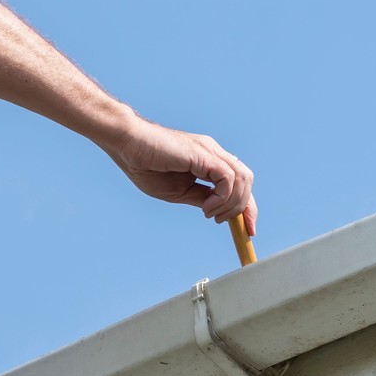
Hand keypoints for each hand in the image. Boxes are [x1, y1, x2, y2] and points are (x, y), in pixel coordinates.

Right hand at [105, 118, 256, 235]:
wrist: (128, 146)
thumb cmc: (146, 166)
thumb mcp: (178, 192)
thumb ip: (200, 198)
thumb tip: (217, 210)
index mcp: (209, 162)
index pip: (238, 183)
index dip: (247, 207)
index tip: (248, 230)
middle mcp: (214, 154)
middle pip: (246, 180)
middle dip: (245, 208)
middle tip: (228, 225)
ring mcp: (210, 151)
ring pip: (242, 179)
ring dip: (232, 204)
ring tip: (212, 215)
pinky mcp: (203, 153)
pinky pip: (227, 178)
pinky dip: (222, 197)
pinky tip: (207, 207)